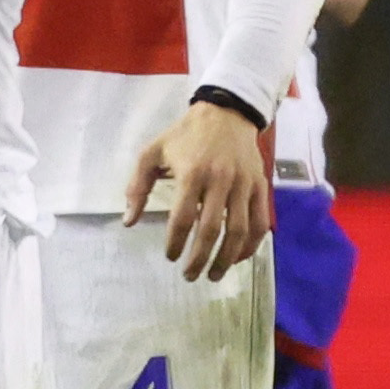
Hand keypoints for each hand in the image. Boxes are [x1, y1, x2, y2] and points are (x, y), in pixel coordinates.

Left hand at [122, 101, 272, 280]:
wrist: (227, 112)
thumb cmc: (186, 134)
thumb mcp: (153, 152)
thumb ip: (137, 186)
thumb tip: (128, 221)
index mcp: (192, 172)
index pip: (183, 217)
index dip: (176, 242)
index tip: (170, 256)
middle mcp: (220, 180)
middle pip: (211, 229)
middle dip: (199, 258)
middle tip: (189, 276)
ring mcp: (243, 184)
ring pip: (239, 230)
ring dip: (226, 258)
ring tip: (213, 274)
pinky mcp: (260, 185)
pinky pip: (260, 221)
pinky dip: (251, 244)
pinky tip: (238, 257)